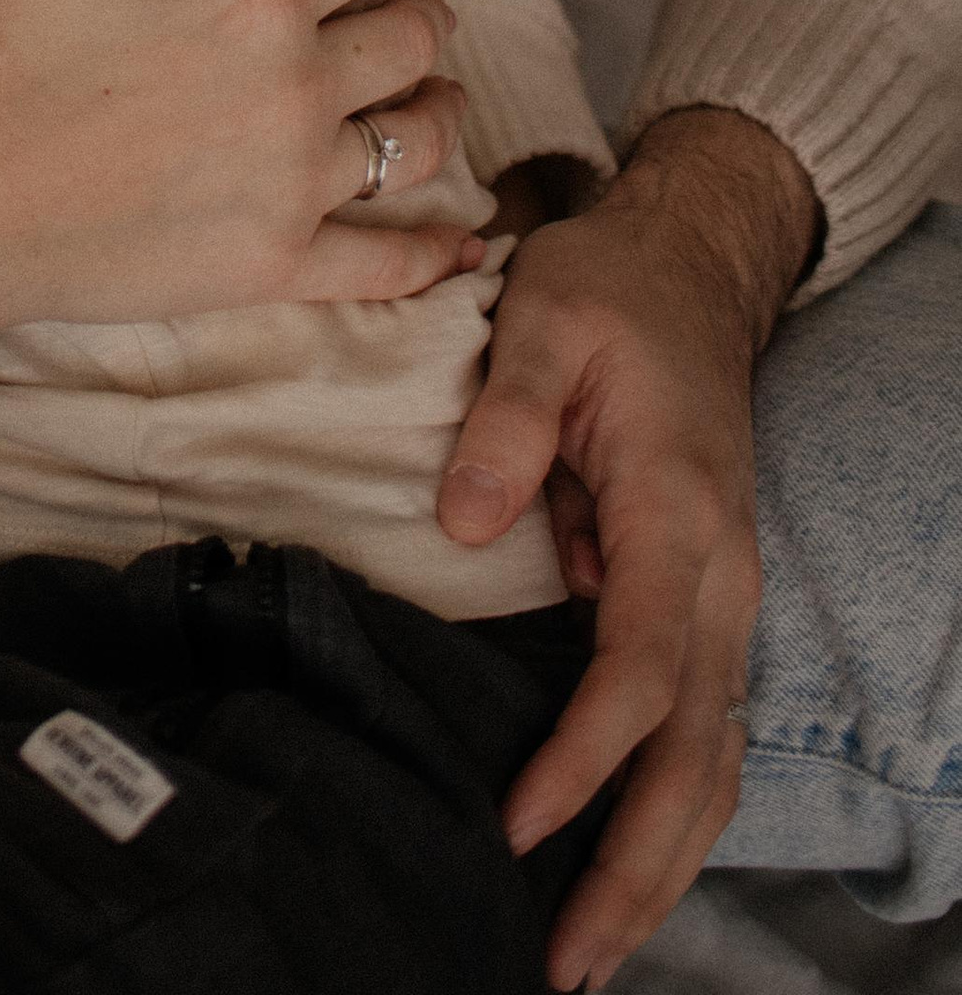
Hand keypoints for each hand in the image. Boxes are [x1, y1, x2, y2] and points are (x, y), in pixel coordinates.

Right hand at [0, 0, 480, 335]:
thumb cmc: (2, 45)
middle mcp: (297, 89)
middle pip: (413, 37)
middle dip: (422, 9)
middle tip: (412, 3)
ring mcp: (295, 187)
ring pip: (418, 140)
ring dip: (439, 106)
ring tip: (431, 94)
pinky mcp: (277, 266)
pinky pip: (389, 263)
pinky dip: (438, 255)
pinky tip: (466, 246)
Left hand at [438, 107, 817, 990]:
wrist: (691, 264)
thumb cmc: (609, 290)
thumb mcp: (544, 321)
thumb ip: (504, 420)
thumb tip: (463, 523)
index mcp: (677, 514)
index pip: (640, 671)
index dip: (583, 761)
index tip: (518, 827)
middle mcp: (721, 576)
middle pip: (694, 755)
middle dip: (638, 869)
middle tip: (567, 964)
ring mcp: (726, 596)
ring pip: (713, 761)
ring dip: (661, 863)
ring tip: (590, 953)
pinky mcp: (707, 603)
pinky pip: (702, 731)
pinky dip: (672, 812)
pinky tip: (623, 867)